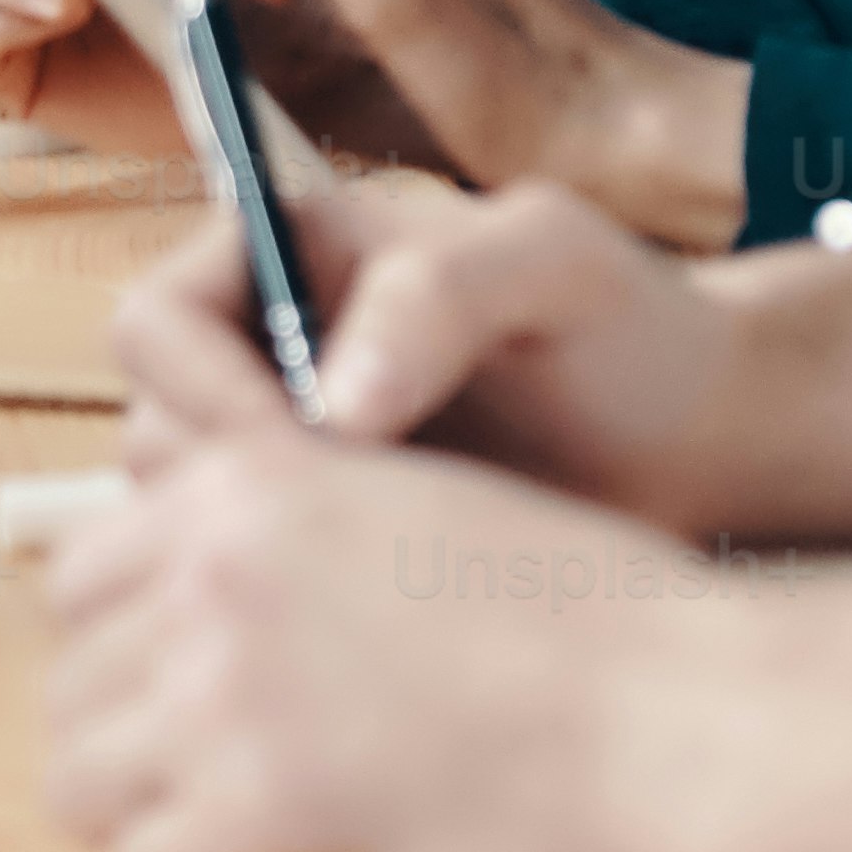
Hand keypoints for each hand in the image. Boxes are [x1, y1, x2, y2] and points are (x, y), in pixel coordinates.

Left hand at [34, 405, 722, 851]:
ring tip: (246, 826)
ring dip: (149, 810)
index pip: (81, 576)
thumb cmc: (589, 618)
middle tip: (226, 771)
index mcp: (241, 489)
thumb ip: (284, 531)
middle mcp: (206, 582)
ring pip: (80, 781)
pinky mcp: (255, 827)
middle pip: (69, 683)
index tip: (195, 682)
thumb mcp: (409, 506)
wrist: (687, 718)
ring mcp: (219, 704)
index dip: (133, 639)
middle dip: (133, 731)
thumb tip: (189, 596)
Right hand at [108, 163, 766, 536]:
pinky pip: (259, 579)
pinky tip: (405, 598)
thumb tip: (333, 400)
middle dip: (228, 485)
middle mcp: (262, 351)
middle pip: (155, 429)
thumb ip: (437, 296)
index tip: (288, 451)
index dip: (197, 390)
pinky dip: (303, 595)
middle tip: (345, 524)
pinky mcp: (323, 540)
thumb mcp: (552, 266)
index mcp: (283, 253)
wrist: (696, 440)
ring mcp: (287, 450)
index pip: (155, 321)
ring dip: (261, 547)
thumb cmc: (632, 324)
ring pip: (191, 519)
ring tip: (393, 554)